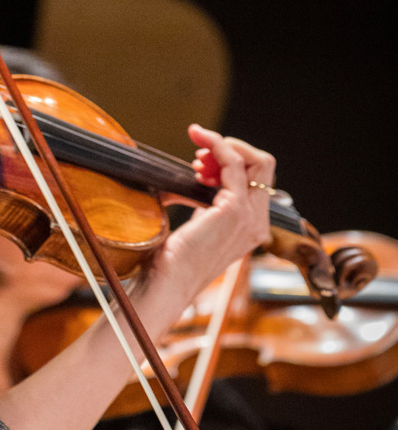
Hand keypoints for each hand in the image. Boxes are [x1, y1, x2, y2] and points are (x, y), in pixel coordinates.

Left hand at [151, 124, 274, 305]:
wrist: (167, 282)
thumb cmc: (173, 260)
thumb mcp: (200, 226)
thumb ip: (210, 206)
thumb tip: (202, 177)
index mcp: (252, 227)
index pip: (258, 179)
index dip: (232, 161)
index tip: (202, 161)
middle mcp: (258, 222)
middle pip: (263, 165)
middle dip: (231, 149)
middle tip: (199, 153)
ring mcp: (250, 216)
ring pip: (256, 160)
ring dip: (223, 146)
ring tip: (197, 155)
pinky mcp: (234, 209)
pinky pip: (234, 163)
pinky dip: (218, 147)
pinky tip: (200, 149)